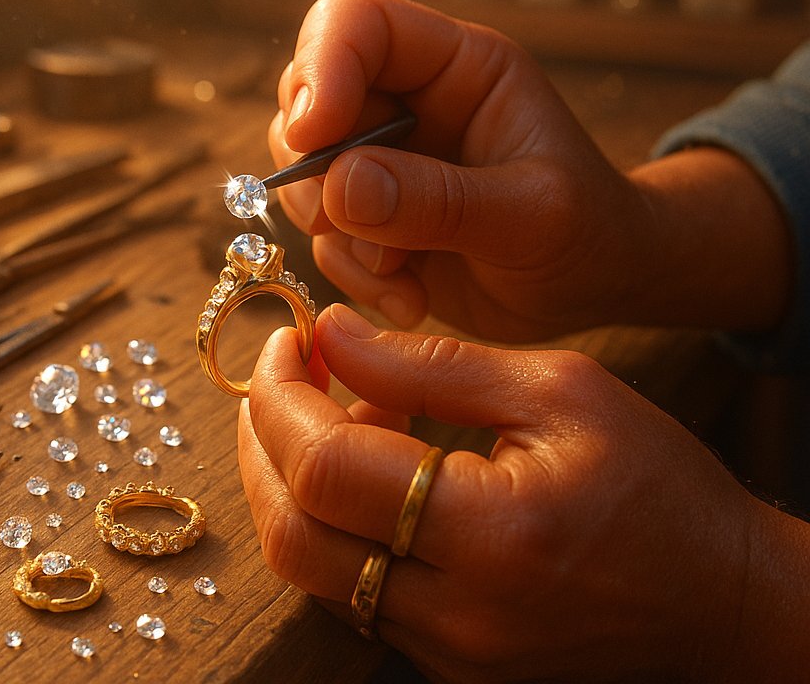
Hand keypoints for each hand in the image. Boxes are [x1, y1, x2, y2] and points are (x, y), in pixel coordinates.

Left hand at [238, 305, 805, 682]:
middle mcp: (457, 614)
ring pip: (309, 568)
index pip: (327, 468)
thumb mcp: (556, 389)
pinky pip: (347, 590)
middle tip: (285, 369)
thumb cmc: (654, 480)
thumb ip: (429, 361)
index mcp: (493, 534)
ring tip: (328, 407)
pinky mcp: (445, 664)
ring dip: (288, 478)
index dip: (283, 394)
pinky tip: (362, 468)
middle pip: (293, 532)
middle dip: (262, 438)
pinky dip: (329, 520)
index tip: (289, 338)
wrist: (720, 598)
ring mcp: (446, 653)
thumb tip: (331, 331)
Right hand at [271, 0, 790, 339]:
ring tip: (400, 271)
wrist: (594, 291)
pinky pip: (322, 236)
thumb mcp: (532, 216)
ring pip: (303, 171)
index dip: (322, 65)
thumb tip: (341, 187)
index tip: (312, 135)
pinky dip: (354, 274)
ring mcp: (383, 161)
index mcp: (456, 66)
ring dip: (336, 233)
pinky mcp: (370, 217)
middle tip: (344, 222)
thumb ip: (441, 200)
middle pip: (306, 96)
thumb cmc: (588, 234)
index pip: (358, 23)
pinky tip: (410, 296)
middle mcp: (408, 102)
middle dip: (315, 168)